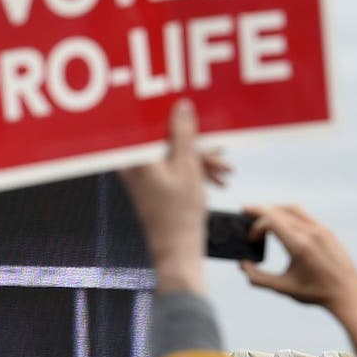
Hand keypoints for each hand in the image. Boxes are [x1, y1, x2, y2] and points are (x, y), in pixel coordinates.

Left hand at [118, 100, 227, 293]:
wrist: (176, 249)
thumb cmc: (179, 215)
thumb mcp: (188, 169)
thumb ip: (184, 136)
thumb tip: (181, 106)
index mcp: (135, 157)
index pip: (156, 125)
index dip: (183, 122)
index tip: (202, 122)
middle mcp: (131, 163)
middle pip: (166, 140)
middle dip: (197, 147)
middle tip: (223, 154)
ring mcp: (138, 174)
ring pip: (171, 154)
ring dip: (198, 160)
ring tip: (225, 173)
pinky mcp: (147, 184)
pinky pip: (170, 167)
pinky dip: (190, 170)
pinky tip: (214, 180)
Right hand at [239, 205, 356, 307]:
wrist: (349, 294)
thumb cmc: (315, 292)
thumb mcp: (283, 288)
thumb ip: (257, 278)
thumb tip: (242, 264)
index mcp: (299, 245)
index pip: (270, 220)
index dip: (255, 226)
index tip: (251, 240)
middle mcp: (310, 233)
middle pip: (278, 210)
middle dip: (258, 211)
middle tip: (244, 212)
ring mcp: (321, 230)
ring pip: (291, 208)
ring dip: (274, 209)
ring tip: (262, 216)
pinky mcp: (327, 231)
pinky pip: (304, 214)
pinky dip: (288, 214)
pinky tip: (282, 223)